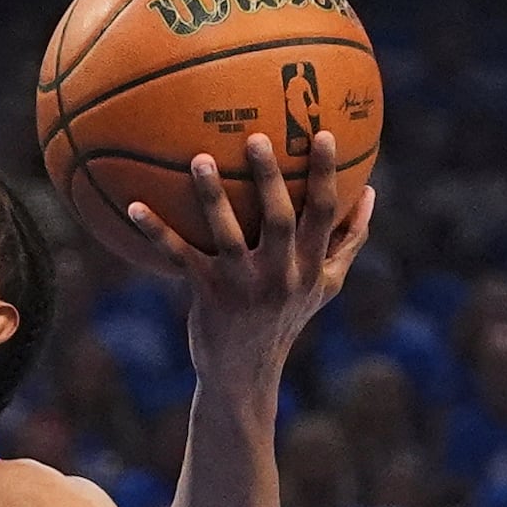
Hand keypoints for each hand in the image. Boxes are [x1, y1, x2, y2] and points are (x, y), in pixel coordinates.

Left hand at [127, 130, 373, 384]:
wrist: (244, 373)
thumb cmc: (286, 318)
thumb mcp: (325, 285)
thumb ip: (348, 241)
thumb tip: (371, 192)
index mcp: (310, 267)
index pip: (324, 214)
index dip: (325, 175)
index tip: (324, 133)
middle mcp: (280, 276)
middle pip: (280, 219)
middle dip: (270, 179)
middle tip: (256, 138)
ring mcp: (242, 285)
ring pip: (227, 235)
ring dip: (212, 196)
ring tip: (198, 159)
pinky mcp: (208, 294)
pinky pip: (179, 256)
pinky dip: (156, 231)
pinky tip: (135, 206)